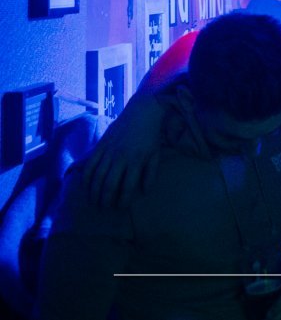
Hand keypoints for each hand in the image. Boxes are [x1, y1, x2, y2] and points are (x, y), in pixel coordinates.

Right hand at [82, 92, 165, 208]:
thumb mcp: (155, 155)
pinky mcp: (100, 145)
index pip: (127, 187)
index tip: (120, 207)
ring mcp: (108, 151)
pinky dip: (86, 177)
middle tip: (105, 208)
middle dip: (105, 199)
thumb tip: (143, 192)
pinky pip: (89, 165)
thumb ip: (150, 174)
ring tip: (94, 201)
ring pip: (97, 177)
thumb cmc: (151, 135)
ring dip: (94, 192)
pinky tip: (85, 185)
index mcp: (136, 161)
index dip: (123, 201)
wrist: (142, 112)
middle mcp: (120, 158)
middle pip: (109, 185)